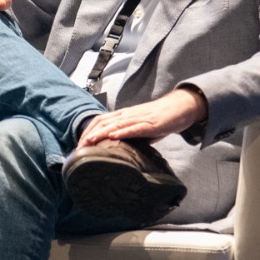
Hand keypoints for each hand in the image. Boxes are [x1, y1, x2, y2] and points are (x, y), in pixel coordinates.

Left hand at [78, 87, 206, 145]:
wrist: (180, 108)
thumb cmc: (160, 119)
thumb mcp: (141, 129)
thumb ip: (129, 137)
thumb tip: (119, 151)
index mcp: (124, 116)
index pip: (100, 121)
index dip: (88, 131)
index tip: (79, 145)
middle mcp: (128, 115)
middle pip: (103, 122)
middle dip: (89, 134)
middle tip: (79, 147)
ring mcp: (139, 118)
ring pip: (116, 124)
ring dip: (101, 133)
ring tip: (89, 141)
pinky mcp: (151, 124)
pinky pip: (134, 127)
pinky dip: (122, 132)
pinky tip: (113, 136)